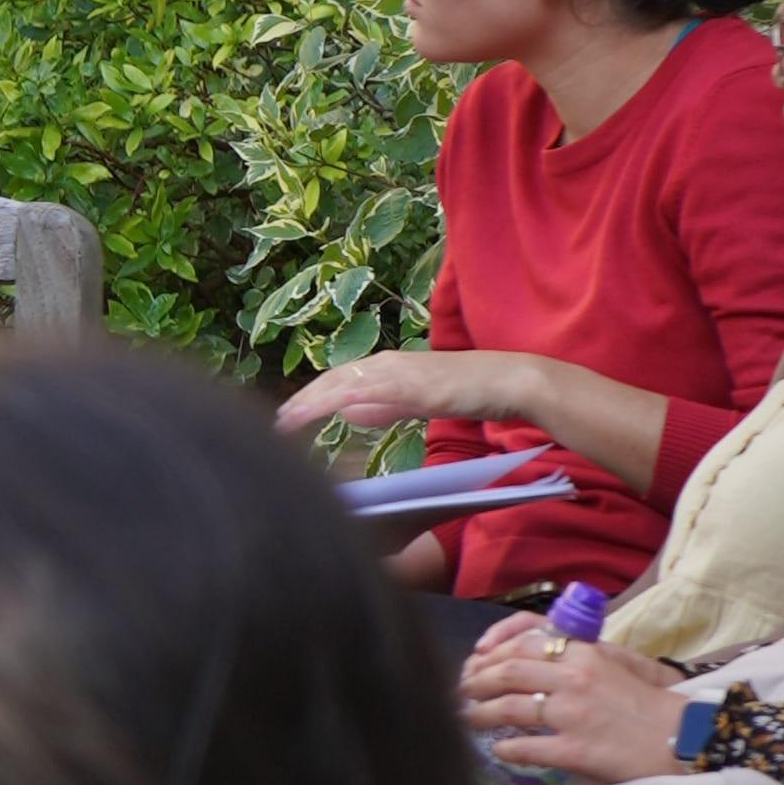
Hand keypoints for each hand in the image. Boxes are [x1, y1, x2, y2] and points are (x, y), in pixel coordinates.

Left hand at [278, 348, 529, 445]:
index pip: (338, 381)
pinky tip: (326, 414)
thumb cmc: (468, 391)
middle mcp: (387, 363)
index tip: (286, 415)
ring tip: (287, 420)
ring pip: (344, 384)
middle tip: (276, 421)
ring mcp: (399, 371)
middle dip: (302, 400)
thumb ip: (384, 407)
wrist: (507, 380)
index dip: (310, 397)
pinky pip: (370, 393)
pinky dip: (343, 401)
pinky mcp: (412, 384)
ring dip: (313, 402)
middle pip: (333, 380)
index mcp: (387, 367)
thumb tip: (349, 414)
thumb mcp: (417, 402)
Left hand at [460, 625, 692, 781]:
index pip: (525, 641)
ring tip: (466, 718)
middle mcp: (574, 678)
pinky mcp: (574, 750)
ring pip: (508, 708)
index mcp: (585, 653)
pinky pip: (525, 748)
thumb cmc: (652, 705)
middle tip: (461, 691)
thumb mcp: (619, 664)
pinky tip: (497, 750)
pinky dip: (504, 748)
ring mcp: (572, 715)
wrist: (684, 741)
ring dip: (478, 714)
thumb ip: (581, 654)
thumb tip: (538, 648)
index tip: (476, 660)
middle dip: (475, 681)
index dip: (492, 651)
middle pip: (507, 672)